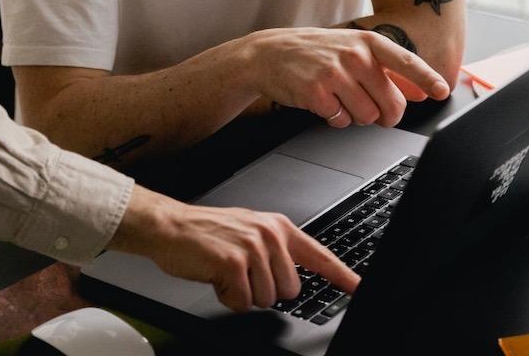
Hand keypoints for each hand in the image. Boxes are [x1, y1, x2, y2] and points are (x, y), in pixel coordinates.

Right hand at [109, 186, 359, 310]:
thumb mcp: (249, 233)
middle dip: (263, 291)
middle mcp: (270, 235)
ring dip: (242, 294)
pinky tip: (216, 277)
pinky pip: (242, 302)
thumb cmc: (206, 233)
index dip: (343, 276)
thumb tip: (292, 277)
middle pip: (289, 290)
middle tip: (240, 273)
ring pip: (266, 299)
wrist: (170, 226)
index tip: (358, 288)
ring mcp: (253, 247)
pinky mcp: (233, 262)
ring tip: (225, 272)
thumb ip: (275, 251)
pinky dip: (226, 298)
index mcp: (279, 228)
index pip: (320, 256)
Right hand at [238, 28, 449, 128]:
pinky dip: (336, 118)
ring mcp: (334, 74)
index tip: (441, 91)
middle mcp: (354, 55)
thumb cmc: (316, 52)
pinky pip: (341, 121)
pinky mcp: (317, 93)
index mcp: (367, 42)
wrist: (269, 53)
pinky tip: (324, 103)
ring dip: (357, 116)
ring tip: (341, 99)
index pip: (406, 61)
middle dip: (386, 115)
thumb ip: (387, 70)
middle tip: (376, 112)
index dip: (426, 79)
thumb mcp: (352, 50)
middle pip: (391, 102)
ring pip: (367, 116)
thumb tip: (419, 91)